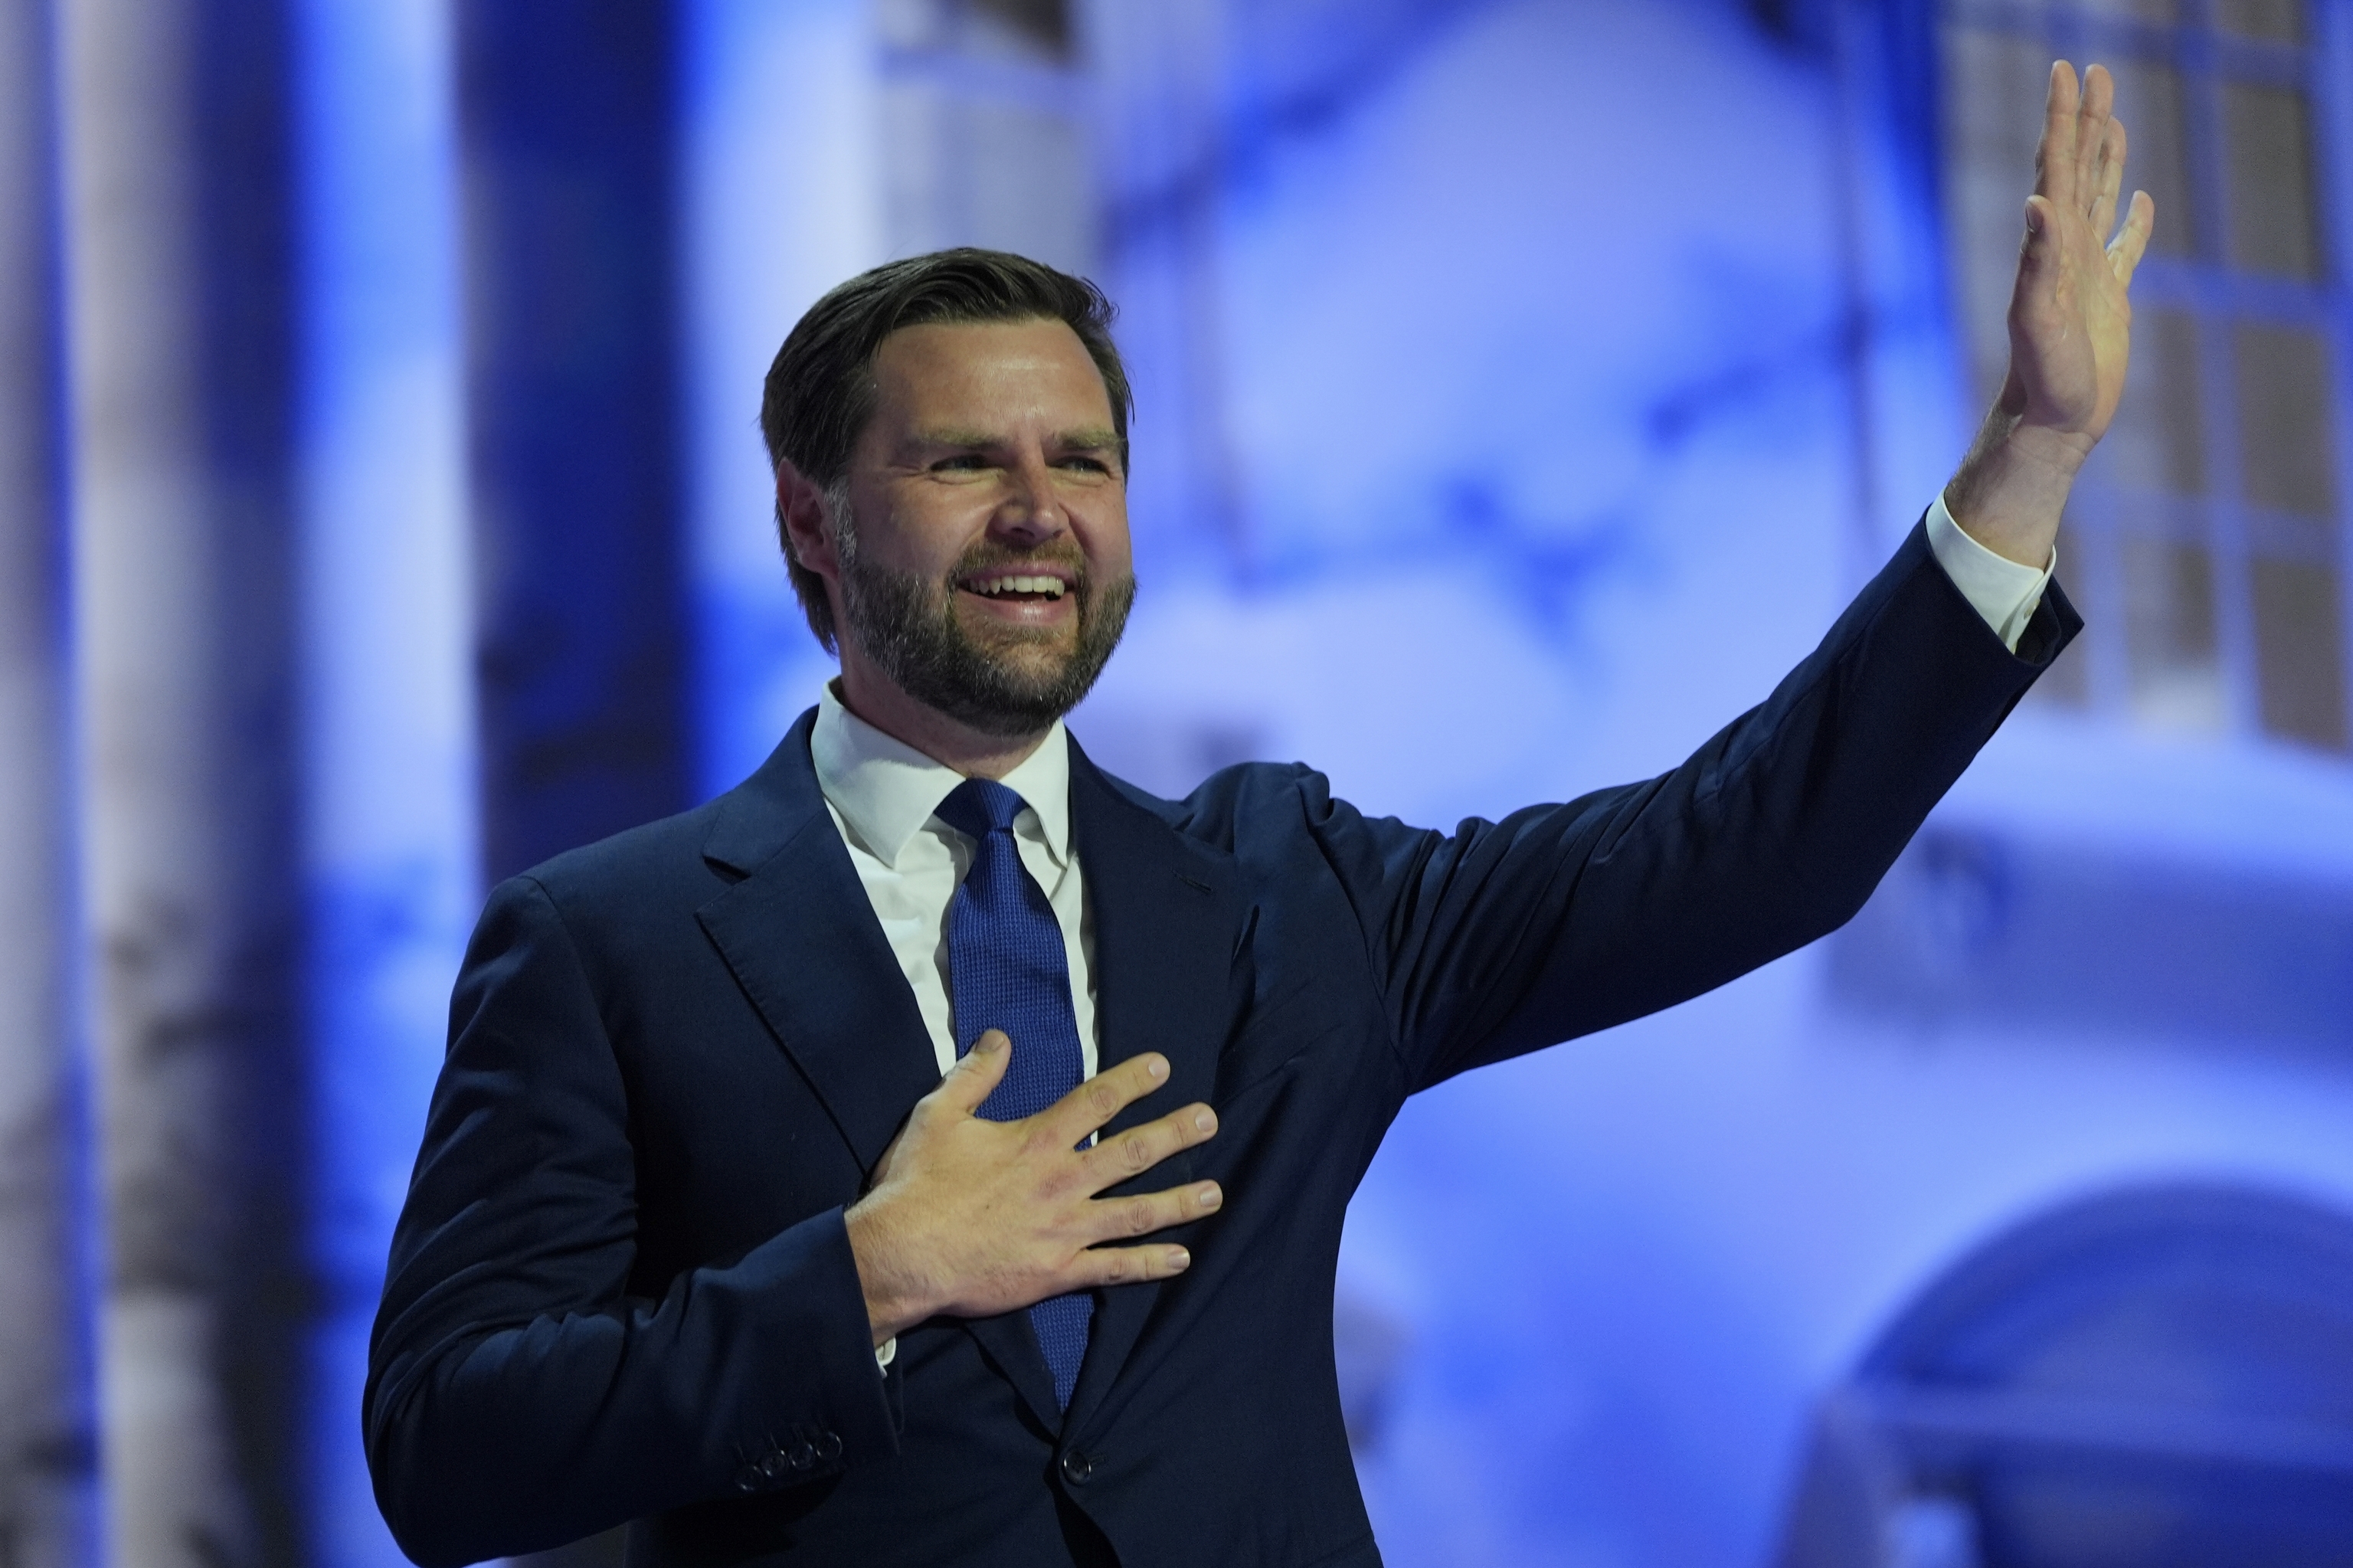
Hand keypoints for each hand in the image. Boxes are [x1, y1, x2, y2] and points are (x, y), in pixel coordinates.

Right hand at [842, 1030, 1222, 1343]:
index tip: (1163, 1067)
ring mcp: (1064, 1231)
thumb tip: (1000, 1037)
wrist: (900, 1255)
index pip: (1096, 1101)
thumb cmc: (916, 1184)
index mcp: (1036, 1142)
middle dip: (1175, 1135)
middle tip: (1209, 1121)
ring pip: (1135, 1213)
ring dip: (1179, 1202)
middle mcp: (1061, 1183)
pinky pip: (1113, 1269)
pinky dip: (1149, 1265)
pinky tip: (1181, 1259)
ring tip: (1215, 1193)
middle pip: (1131, 1153)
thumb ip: (975, 1075)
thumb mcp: (938, 1115)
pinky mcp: (1057, 1273)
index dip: (1133, 1081)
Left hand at [1946, 60, 2156, 566]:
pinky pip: (2125, 246)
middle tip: (2090, 71)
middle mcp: (2064, 249)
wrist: (2050, 421)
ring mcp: (2087, 270)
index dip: (2062, 118)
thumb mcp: (2038, 316)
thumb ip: (2039, 260)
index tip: (2065, 71)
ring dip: (2104, 154)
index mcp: (2050, 246)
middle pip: (2077, 168)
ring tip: (2109, 114)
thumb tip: (2038, 202)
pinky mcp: (2108, 296)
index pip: (2058, 166)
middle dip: (2083, 119)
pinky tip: (2137, 198)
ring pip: (2098, 195)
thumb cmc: (2042, 375)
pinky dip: (2132, 219)